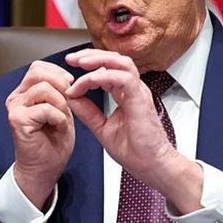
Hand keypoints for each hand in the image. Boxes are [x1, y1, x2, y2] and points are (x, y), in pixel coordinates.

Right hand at [5, 60, 74, 209]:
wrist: (46, 167)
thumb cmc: (54, 140)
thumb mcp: (62, 108)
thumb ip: (61, 91)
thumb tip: (69, 76)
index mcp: (25, 91)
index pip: (39, 66)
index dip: (59, 73)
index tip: (71, 87)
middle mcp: (17, 97)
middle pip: (38, 72)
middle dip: (61, 84)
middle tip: (70, 100)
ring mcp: (15, 108)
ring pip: (43, 88)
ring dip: (61, 103)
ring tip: (63, 118)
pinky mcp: (17, 121)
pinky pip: (45, 109)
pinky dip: (58, 117)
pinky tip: (59, 127)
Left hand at [64, 49, 202, 213]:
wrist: (152, 166)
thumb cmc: (136, 151)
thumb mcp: (102, 128)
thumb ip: (88, 112)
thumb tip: (71, 98)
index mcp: (125, 94)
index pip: (108, 69)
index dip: (89, 67)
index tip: (70, 75)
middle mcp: (133, 89)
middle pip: (114, 59)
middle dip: (91, 56)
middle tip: (71, 59)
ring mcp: (139, 92)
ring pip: (121, 62)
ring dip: (98, 60)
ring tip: (80, 63)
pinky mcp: (140, 99)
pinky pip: (123, 78)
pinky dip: (104, 76)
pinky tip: (89, 81)